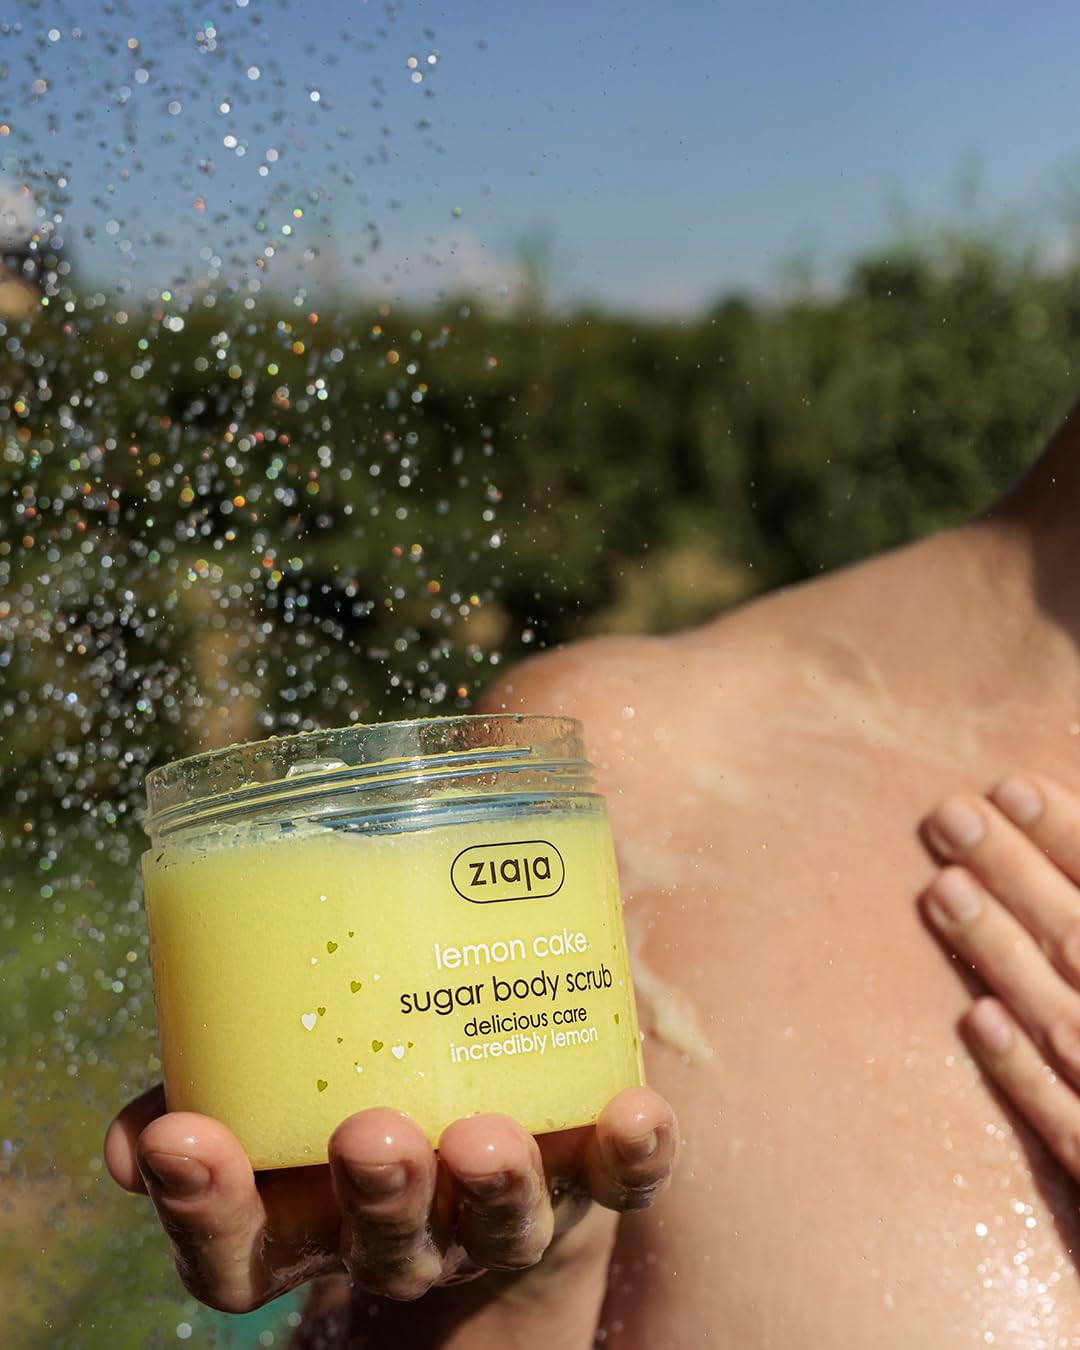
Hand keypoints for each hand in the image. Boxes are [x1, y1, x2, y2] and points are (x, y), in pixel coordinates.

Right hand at [103, 1087, 675, 1314]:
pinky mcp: (591, 1187)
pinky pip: (621, 1184)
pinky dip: (633, 1151)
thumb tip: (133, 1133)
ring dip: (493, 1184)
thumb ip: (220, 1091)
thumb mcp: (280, 1107)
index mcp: (314, 1225)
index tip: (176, 1140)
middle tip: (370, 1135)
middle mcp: (409, 1239)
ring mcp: (504, 1218)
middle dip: (379, 1194)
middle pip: (384, 1246)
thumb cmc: (372, 1099)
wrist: (502, 1170)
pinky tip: (636, 1108)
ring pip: (497, 1224)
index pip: (238, 1257)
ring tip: (487, 1134)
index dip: (203, 1207)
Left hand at [921, 773, 1079, 1176]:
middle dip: (1018, 873)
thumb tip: (1067, 868)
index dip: (1076, 835)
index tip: (1011, 787)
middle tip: (948, 815)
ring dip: (1002, 954)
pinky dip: (1023, 1074)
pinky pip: (1073, 1125)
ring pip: (1066, 1019)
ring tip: (940, 890)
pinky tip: (973, 1021)